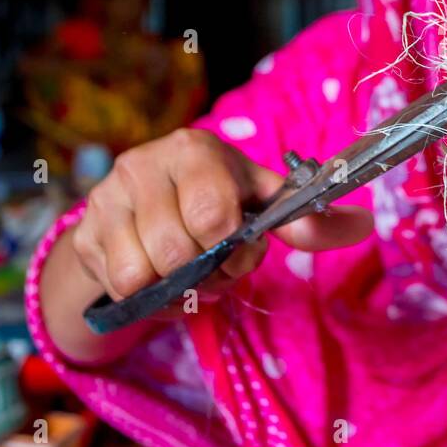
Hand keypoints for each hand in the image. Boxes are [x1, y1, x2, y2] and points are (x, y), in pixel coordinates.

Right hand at [73, 128, 374, 310]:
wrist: (143, 212)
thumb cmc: (216, 201)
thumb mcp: (261, 203)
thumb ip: (307, 219)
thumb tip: (363, 226)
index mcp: (194, 149)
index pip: (213, 215)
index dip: (233, 249)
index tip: (241, 248)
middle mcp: (143, 165)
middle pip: (177, 253)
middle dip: (205, 274)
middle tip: (214, 268)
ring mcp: (105, 199)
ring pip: (142, 275)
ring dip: (175, 289)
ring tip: (187, 273)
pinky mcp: (83, 235)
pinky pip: (119, 289)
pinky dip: (147, 298)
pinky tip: (159, 279)